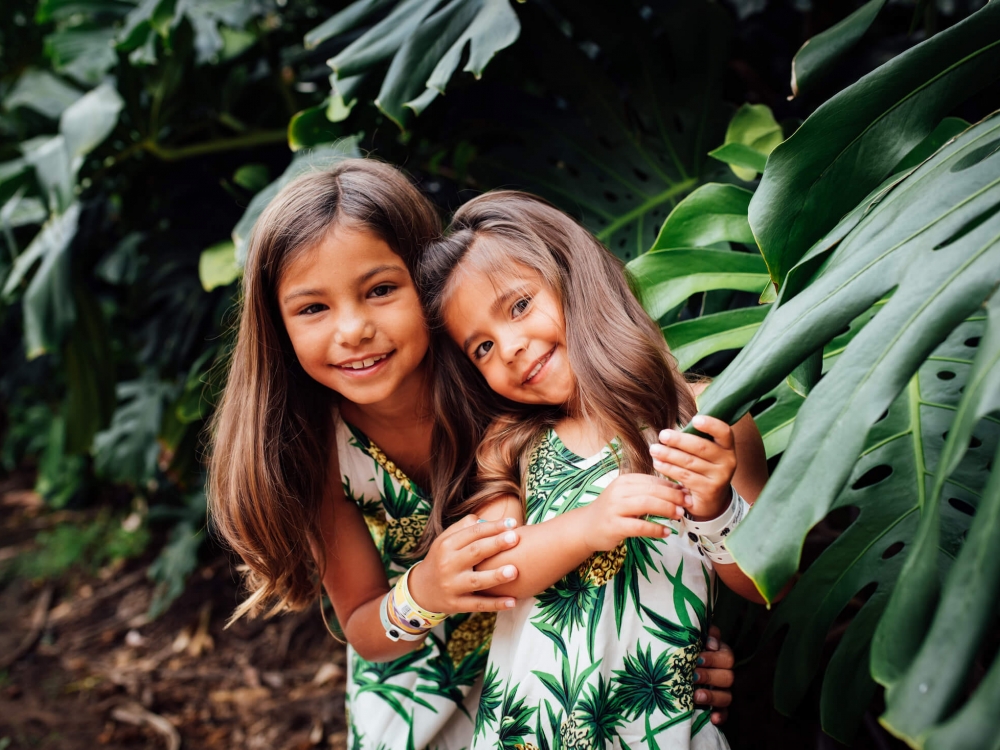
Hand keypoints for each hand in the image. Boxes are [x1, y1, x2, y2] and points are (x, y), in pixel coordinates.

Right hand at [407, 515, 521, 613]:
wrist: (420, 590)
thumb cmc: (440, 560)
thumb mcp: (444, 541)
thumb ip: (462, 528)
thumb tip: (483, 519)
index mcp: (447, 545)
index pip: (473, 533)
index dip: (493, 527)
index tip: (512, 523)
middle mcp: (448, 564)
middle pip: (475, 552)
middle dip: (496, 544)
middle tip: (516, 538)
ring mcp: (452, 586)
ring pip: (477, 580)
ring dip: (496, 576)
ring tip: (514, 571)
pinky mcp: (456, 604)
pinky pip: (478, 604)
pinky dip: (495, 604)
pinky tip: (512, 602)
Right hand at [581, 474, 687, 551]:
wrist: (587, 527)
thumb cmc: (613, 511)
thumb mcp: (629, 496)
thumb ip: (649, 492)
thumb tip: (679, 490)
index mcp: (625, 480)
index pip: (653, 480)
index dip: (672, 486)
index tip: (688, 493)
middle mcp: (619, 491)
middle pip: (652, 490)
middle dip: (673, 496)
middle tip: (688, 504)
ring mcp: (615, 508)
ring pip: (646, 504)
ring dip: (667, 509)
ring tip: (680, 515)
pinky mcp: (613, 525)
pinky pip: (639, 526)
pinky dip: (655, 529)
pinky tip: (666, 532)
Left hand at [650, 415, 736, 521]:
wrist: (712, 500)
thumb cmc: (703, 469)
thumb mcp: (706, 454)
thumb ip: (696, 440)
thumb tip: (670, 432)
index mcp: (728, 447)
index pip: (724, 432)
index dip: (711, 424)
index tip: (695, 419)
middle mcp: (728, 461)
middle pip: (701, 447)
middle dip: (679, 440)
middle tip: (663, 435)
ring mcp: (720, 477)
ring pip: (690, 462)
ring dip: (669, 454)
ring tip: (654, 449)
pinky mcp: (708, 490)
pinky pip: (685, 476)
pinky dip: (669, 468)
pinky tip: (658, 463)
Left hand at [694, 626, 733, 724]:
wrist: (675, 664)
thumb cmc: (685, 648)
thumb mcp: (692, 637)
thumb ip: (702, 633)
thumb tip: (710, 642)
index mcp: (721, 655)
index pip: (727, 657)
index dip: (713, 658)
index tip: (697, 658)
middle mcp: (724, 674)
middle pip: (728, 677)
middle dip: (709, 676)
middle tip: (693, 676)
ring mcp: (722, 692)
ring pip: (726, 696)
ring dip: (712, 696)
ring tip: (696, 696)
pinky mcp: (717, 708)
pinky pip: (724, 714)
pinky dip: (720, 716)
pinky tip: (712, 718)